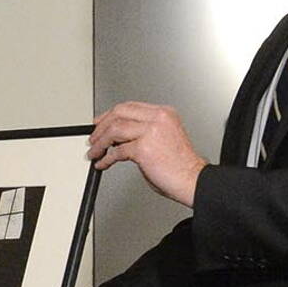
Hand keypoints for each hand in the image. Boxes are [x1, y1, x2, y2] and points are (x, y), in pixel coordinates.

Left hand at [87, 101, 206, 206]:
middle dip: (102, 126)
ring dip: (100, 142)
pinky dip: (106, 158)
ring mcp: (151, 132)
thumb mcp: (165, 138)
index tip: (101, 122)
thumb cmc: (181, 165)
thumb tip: (120, 137)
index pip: (130, 106)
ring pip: (115, 129)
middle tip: (94, 137)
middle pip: (119, 113)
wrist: (193, 179)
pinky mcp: (144, 148)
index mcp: (164, 113)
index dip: (111, 114)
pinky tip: (104, 163)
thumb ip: (144, 132)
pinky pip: (117, 151)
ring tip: (95, 151)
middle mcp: (158, 118)